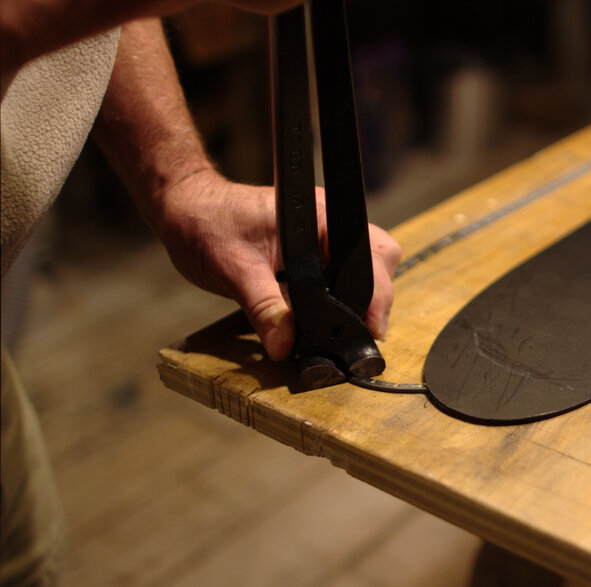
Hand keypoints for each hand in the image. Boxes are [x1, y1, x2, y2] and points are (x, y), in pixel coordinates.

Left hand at [154, 168, 400, 361]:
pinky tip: (320, 317)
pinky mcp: (309, 251)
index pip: (368, 256)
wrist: (184, 207)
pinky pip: (336, 275)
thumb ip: (264, 308)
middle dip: (371, 299)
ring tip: (340, 329)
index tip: (369, 328)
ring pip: (360, 270)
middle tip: (357, 333)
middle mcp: (326, 224)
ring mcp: (320, 237)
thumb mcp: (233, 270)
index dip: (375, 295)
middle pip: (376, 262)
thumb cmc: (205, 224)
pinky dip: (334, 297)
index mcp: (317, 218)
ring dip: (353, 299)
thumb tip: (285, 345)